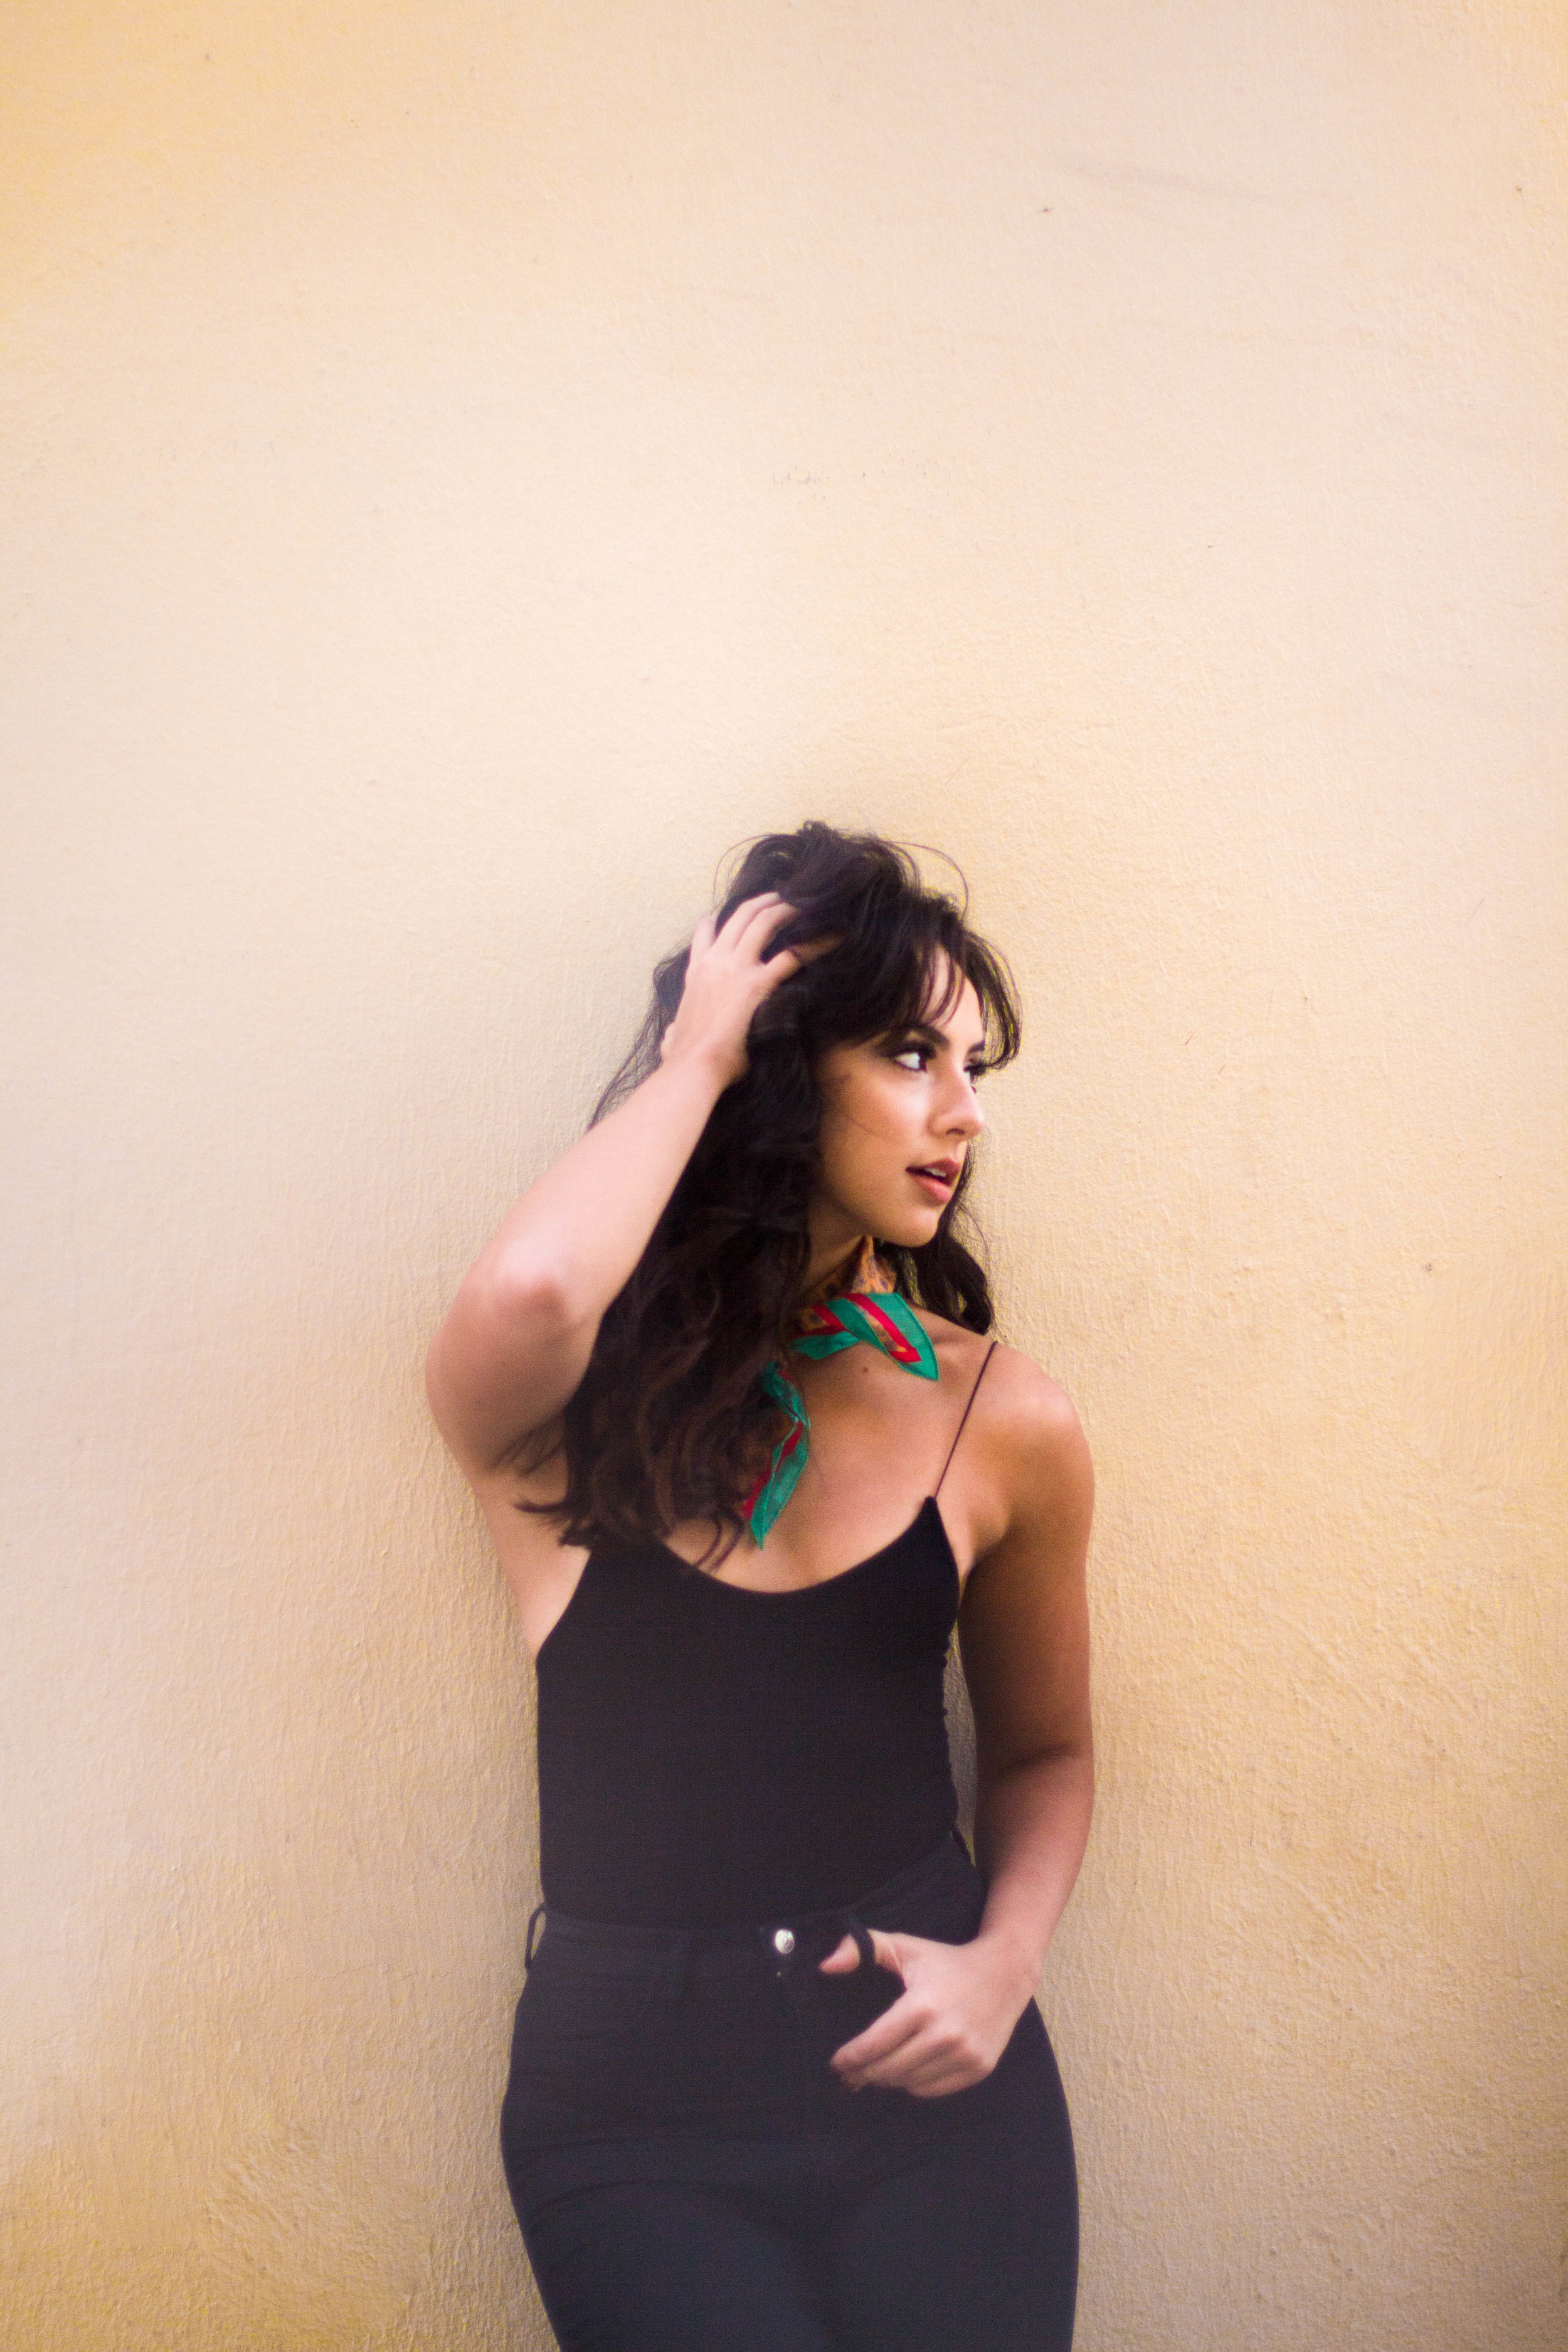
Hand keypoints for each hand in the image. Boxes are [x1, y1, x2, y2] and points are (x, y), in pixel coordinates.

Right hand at [659, 893, 834, 1090]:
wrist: (691, 1068)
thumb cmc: (682, 1059)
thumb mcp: (672, 1035)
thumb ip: (674, 1028)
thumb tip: (672, 1035)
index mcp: (695, 971)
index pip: (706, 931)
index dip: (724, 915)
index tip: (740, 909)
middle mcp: (715, 961)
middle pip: (742, 915)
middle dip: (767, 900)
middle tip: (787, 896)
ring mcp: (735, 968)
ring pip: (764, 921)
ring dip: (788, 908)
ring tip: (809, 903)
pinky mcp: (756, 983)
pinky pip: (792, 955)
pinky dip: (815, 943)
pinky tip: (835, 936)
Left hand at [819, 1927, 1033, 2098]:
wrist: (1004, 1973)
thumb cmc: (946, 1961)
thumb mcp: (904, 1947)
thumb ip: (862, 1948)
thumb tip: (826, 1966)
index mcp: (922, 2005)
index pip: (875, 2044)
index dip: (851, 2058)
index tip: (836, 2062)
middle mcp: (945, 2034)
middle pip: (889, 2069)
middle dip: (864, 2073)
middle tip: (851, 2073)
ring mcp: (965, 2054)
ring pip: (909, 2083)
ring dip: (888, 2079)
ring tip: (877, 2070)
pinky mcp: (978, 2069)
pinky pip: (933, 2090)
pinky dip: (915, 2084)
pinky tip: (907, 2070)